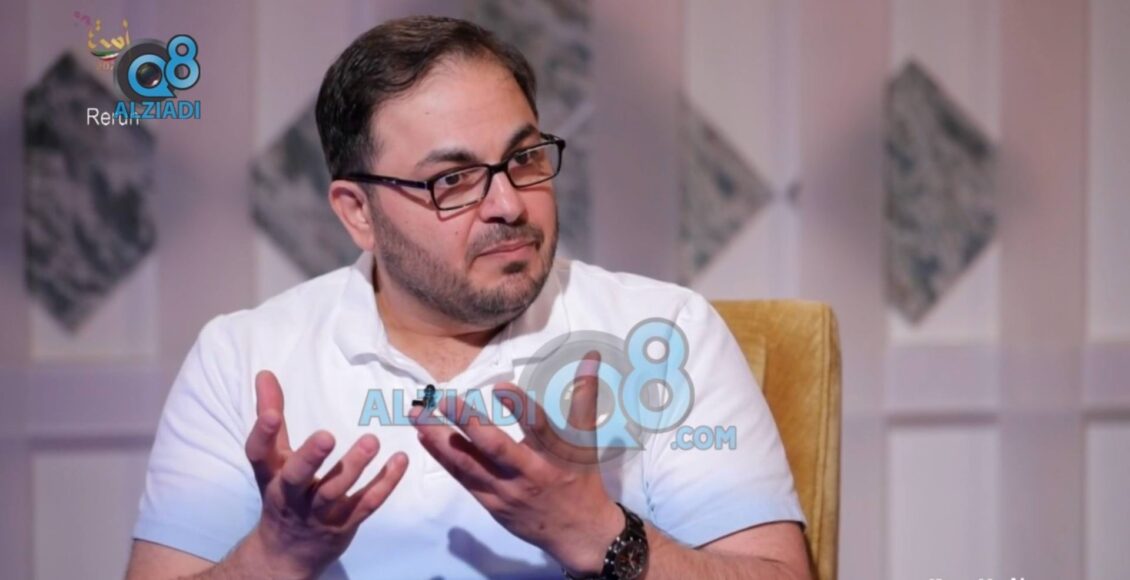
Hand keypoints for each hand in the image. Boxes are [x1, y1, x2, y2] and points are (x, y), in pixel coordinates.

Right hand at [243, 370, 408, 578]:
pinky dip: (384, 483)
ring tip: (372, 441)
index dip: (262, 434)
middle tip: (327, 435)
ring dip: (353, 467)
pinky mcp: (345, 522)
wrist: (287, 554)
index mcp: (271, 475)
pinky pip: (366, 503)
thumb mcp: (273, 459)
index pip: (259, 455)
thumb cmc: (283, 492)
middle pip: (296, 478)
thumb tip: (265, 373)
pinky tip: (400, 460)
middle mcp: (291, 496)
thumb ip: (270, 415)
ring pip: (334, 492)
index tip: (272, 414)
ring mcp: (319, 513)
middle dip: (310, 458)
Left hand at [410, 352, 623, 575]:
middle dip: (467, 422)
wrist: (577, 534)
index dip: (520, 408)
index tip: (499, 387)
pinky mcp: (490, 503)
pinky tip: (425, 438)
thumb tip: (591, 357)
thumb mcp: (587, 440)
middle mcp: (529, 474)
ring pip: (469, 464)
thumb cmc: (582, 480)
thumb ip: (584, 397)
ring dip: (440, 439)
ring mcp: (506, 491)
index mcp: (556, 456)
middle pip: (495, 448)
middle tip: (444, 400)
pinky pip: (462, 478)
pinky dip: (443, 457)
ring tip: (419, 414)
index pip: (539, 428)